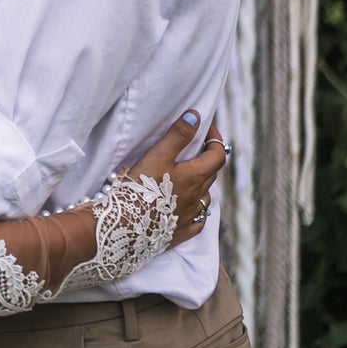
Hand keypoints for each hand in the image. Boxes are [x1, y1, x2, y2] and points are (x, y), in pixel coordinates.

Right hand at [123, 109, 228, 245]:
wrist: (129, 224)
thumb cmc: (143, 188)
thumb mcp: (158, 156)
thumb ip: (178, 135)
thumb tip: (195, 116)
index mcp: (197, 176)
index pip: (218, 154)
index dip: (215, 139)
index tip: (206, 129)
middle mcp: (200, 196)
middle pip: (211, 173)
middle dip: (206, 158)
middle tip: (193, 148)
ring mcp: (193, 215)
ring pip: (205, 196)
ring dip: (200, 184)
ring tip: (186, 177)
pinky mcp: (182, 231)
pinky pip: (198, 220)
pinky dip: (196, 210)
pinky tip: (188, 208)